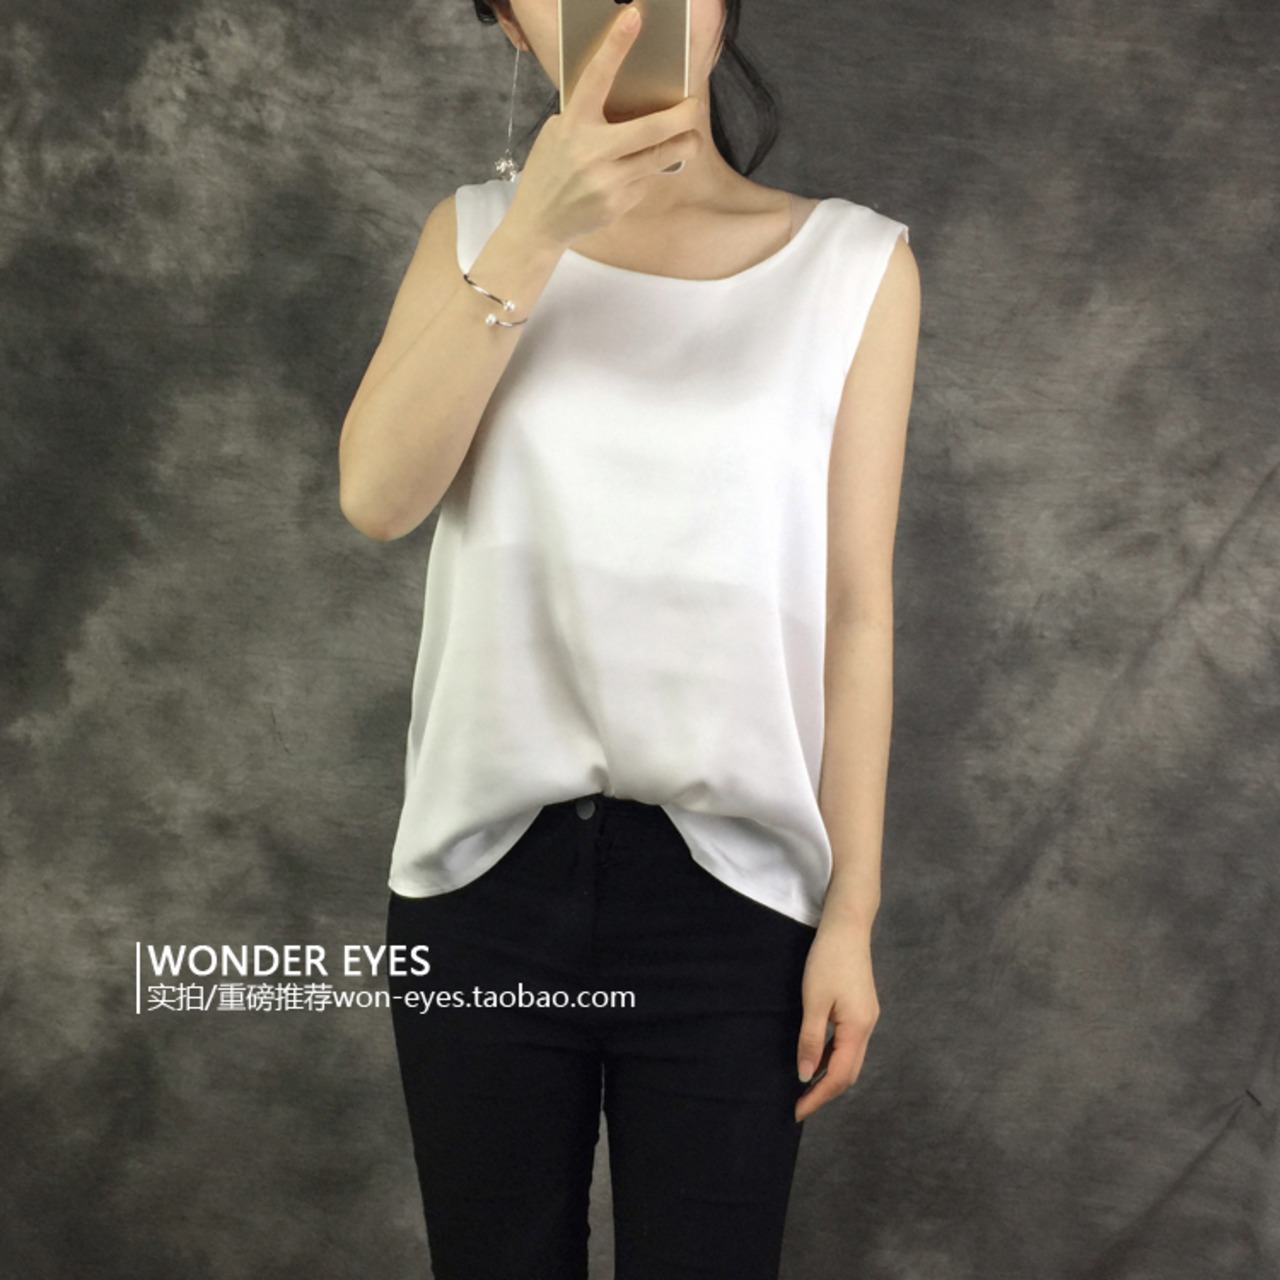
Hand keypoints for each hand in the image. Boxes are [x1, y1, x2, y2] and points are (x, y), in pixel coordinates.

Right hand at [505, 6, 702, 249]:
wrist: (540, 222)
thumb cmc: (551, 171)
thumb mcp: (558, 135)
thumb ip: (587, 118)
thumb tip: (629, 102)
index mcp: (572, 124)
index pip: (596, 78)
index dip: (615, 46)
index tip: (633, 18)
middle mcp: (590, 151)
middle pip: (650, 129)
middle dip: (681, 116)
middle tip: (695, 106)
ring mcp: (606, 181)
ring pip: (658, 158)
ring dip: (682, 147)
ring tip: (691, 141)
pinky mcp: (617, 203)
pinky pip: (644, 183)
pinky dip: (643, 177)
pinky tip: (629, 180)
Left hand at [794, 917, 879, 1121]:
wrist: (847, 927)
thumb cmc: (828, 961)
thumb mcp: (814, 1001)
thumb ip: (811, 1040)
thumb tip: (806, 1075)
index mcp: (858, 1029)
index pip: (839, 1076)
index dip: (819, 1097)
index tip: (798, 1111)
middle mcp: (867, 1028)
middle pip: (849, 1073)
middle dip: (826, 1092)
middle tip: (800, 1104)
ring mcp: (867, 1018)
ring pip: (850, 1059)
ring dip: (830, 1075)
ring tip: (805, 1086)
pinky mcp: (861, 1008)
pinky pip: (848, 1043)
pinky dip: (833, 1056)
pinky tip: (817, 1056)